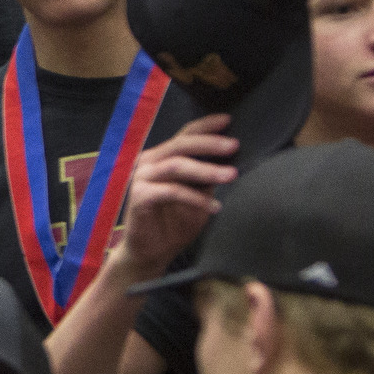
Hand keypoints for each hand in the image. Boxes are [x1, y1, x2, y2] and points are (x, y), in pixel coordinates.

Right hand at [108, 115, 239, 282]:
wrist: (150, 253)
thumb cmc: (173, 224)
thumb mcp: (197, 196)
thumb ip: (206, 178)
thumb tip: (229, 161)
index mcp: (161, 157)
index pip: (184, 135)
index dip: (205, 126)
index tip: (227, 120)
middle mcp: (149, 162)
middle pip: (181, 145)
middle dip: (210, 144)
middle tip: (233, 146)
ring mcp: (142, 178)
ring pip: (177, 166)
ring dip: (207, 170)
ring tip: (230, 175)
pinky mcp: (140, 196)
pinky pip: (172, 191)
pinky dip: (196, 198)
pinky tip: (214, 207)